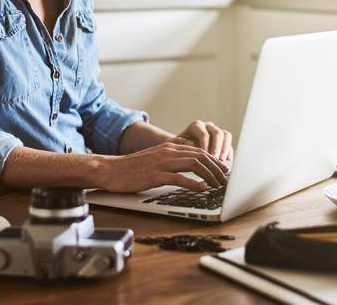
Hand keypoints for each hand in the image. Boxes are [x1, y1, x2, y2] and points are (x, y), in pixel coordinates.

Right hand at [97, 141, 229, 192]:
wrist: (110, 169)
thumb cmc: (132, 167)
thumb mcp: (156, 158)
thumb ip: (172, 158)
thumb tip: (189, 161)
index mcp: (170, 147)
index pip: (199, 151)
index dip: (214, 161)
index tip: (224, 171)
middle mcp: (169, 152)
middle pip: (201, 156)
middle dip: (217, 169)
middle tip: (227, 180)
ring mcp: (162, 163)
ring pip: (194, 165)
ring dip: (210, 176)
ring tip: (219, 186)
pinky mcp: (155, 175)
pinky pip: (179, 178)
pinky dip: (194, 184)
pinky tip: (202, 190)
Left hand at [171, 120, 233, 161]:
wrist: (181, 149)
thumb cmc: (176, 147)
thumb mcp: (175, 145)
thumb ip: (182, 144)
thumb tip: (192, 145)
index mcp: (196, 126)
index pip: (204, 134)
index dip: (206, 146)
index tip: (205, 157)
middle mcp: (208, 126)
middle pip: (217, 133)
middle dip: (218, 147)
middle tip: (216, 159)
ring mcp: (216, 132)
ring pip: (226, 136)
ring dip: (225, 149)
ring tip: (223, 161)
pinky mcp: (222, 140)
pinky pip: (229, 143)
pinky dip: (229, 151)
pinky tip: (228, 161)